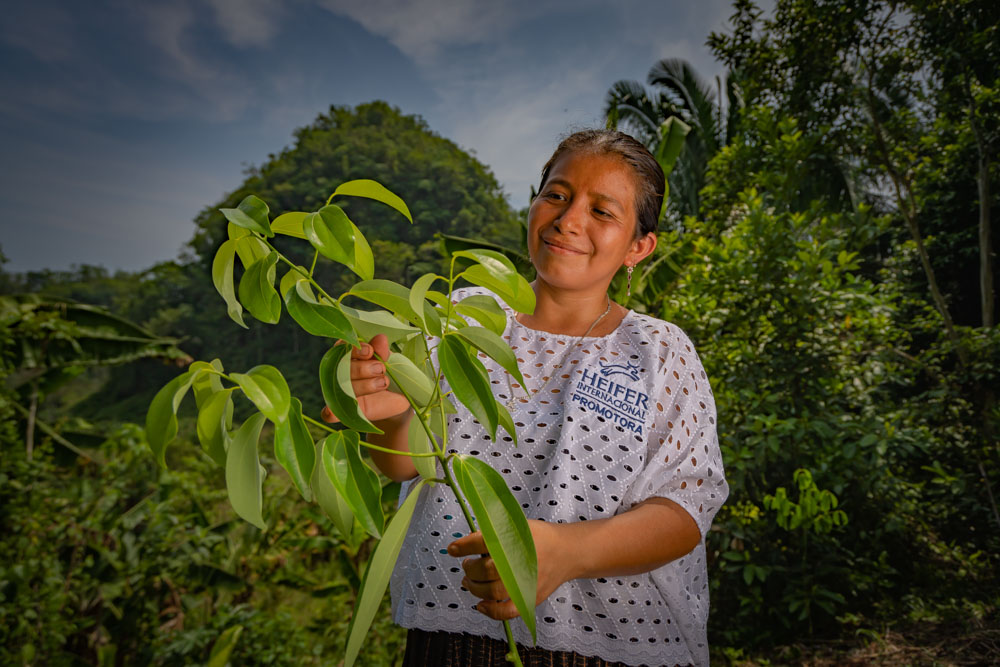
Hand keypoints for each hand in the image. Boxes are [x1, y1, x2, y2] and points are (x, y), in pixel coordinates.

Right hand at [320, 333, 410, 423]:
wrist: (398, 399)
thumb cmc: (392, 375)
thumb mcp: (392, 362)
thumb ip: (383, 352)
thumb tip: (380, 338)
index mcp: (350, 355)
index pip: (343, 347)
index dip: (354, 349)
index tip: (370, 351)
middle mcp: (340, 372)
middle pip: (341, 368)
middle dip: (361, 368)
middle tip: (381, 369)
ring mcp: (340, 392)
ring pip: (340, 388)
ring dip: (362, 385)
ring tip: (383, 382)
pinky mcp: (343, 411)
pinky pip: (329, 413)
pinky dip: (329, 412)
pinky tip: (332, 412)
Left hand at [446, 520, 570, 620]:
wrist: (567, 552)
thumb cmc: (539, 538)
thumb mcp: (517, 526)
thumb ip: (494, 532)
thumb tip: (468, 542)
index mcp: (514, 541)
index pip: (480, 543)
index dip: (463, 546)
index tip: (452, 549)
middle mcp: (517, 563)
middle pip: (483, 570)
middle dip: (469, 568)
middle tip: (466, 565)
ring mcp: (523, 584)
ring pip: (490, 592)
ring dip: (473, 588)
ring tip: (469, 581)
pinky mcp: (528, 599)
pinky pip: (506, 612)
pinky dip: (490, 611)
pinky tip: (480, 604)